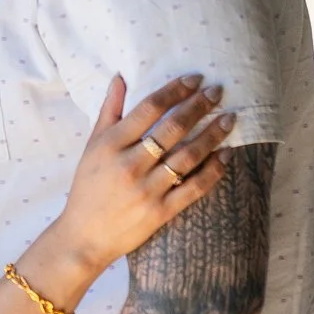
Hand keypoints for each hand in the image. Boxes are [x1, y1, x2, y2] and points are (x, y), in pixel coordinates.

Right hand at [53, 74, 233, 271]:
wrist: (84, 236)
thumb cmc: (87, 188)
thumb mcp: (92, 147)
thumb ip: (108, 111)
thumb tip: (120, 77)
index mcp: (111, 145)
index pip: (149, 108)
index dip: (175, 90)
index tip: (195, 79)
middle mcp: (130, 165)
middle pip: (173, 128)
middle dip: (199, 106)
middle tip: (218, 92)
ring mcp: (147, 189)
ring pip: (188, 156)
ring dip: (213, 134)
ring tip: (229, 119)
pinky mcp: (161, 211)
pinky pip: (194, 188)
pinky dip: (213, 170)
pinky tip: (226, 155)